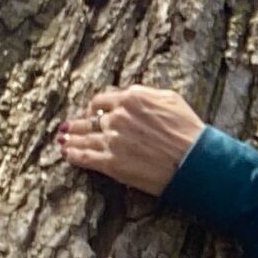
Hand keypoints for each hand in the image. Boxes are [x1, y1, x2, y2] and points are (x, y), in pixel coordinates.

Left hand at [58, 86, 205, 194]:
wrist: (195, 161)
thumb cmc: (188, 130)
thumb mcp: (171, 99)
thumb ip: (145, 93)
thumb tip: (129, 95)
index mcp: (131, 99)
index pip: (101, 100)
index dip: (95, 108)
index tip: (93, 113)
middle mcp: (118, 117)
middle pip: (89, 119)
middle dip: (79, 124)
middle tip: (68, 128)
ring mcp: (112, 140)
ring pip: (83, 138)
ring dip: (71, 139)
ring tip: (62, 140)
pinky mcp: (111, 163)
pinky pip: (85, 157)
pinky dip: (74, 155)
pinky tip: (67, 154)